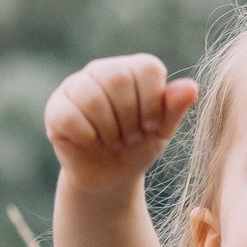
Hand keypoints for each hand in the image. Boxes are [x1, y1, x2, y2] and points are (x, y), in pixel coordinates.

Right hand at [45, 54, 200, 193]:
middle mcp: (103, 70)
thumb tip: (191, 88)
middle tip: (130, 138)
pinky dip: (86, 136)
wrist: (110, 178)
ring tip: (112, 142)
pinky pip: (69, 116)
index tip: (151, 126)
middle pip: (118, 78)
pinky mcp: (56, 107)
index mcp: (133, 69)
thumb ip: (174, 109)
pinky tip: (91, 143)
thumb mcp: (161, 131)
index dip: (153, 103)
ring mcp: (76, 86)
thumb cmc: (138, 148)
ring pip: (91, 96)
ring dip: (108, 130)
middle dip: (129, 118)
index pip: (147, 69)